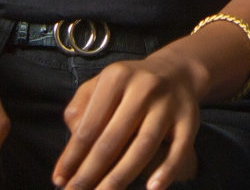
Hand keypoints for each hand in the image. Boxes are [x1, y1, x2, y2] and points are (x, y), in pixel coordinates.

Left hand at [55, 53, 202, 189]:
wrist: (176, 71)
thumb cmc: (128, 87)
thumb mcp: (101, 85)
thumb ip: (80, 110)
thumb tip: (71, 153)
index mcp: (116, 77)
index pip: (89, 125)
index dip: (72, 157)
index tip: (60, 180)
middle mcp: (143, 88)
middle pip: (113, 139)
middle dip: (91, 172)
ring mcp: (168, 103)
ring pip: (143, 146)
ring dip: (120, 177)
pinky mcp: (189, 118)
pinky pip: (179, 149)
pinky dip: (166, 170)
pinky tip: (152, 188)